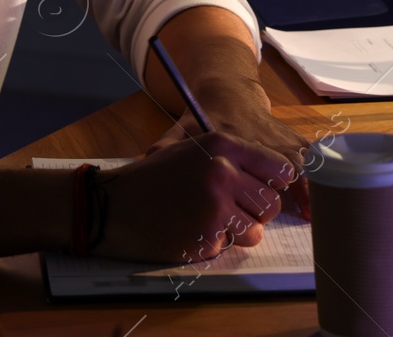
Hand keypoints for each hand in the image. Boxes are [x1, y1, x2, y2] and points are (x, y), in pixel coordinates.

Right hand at [94, 132, 294, 263]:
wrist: (112, 204)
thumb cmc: (154, 178)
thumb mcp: (193, 150)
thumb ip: (233, 159)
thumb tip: (280, 179)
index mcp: (222, 145)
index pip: (279, 169)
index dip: (273, 183)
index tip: (261, 189)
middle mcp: (223, 173)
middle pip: (271, 203)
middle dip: (257, 212)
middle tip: (233, 211)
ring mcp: (214, 207)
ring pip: (256, 231)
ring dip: (239, 232)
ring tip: (211, 222)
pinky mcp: (204, 237)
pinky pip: (228, 246)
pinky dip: (214, 244)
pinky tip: (190, 231)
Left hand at [145, 82, 312, 221]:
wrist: (230, 90)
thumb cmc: (204, 118)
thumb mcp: (181, 133)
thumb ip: (165, 150)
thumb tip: (149, 166)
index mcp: (232, 144)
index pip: (245, 183)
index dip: (243, 208)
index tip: (239, 221)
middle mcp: (260, 142)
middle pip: (271, 189)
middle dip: (262, 208)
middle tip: (253, 218)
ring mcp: (281, 141)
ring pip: (293, 179)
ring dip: (287, 197)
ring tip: (281, 215)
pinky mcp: (295, 141)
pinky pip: (310, 169)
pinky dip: (309, 189)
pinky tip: (308, 211)